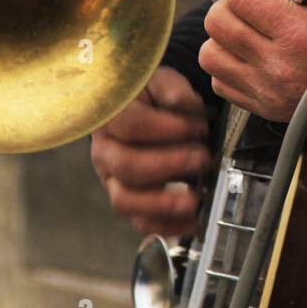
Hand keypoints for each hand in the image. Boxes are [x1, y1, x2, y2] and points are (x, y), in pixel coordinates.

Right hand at [90, 67, 210, 237]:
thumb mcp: (162, 81)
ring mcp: (113, 181)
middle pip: (126, 166)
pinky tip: (192, 221)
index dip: (167, 129)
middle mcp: (105, 152)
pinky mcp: (129, 202)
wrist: (145, 111)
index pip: (130, 125)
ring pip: (125, 200)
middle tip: (201, 159)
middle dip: (169, 166)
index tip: (198, 128)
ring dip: (163, 203)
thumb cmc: (153, 97)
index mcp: (110, 117)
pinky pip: (140, 222)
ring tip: (194, 199)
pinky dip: (166, 226)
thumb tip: (183, 105)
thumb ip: (172, 90)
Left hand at [199, 0, 306, 127]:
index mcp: (298, 35)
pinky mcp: (265, 108)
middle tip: (266, 7)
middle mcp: (278, 68)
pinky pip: (221, 82)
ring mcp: (269, 92)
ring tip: (259, 32)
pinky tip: (259, 56)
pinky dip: (233, 66)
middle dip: (239, 6)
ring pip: (211, 54)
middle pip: (218, 22)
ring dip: (229, 37)